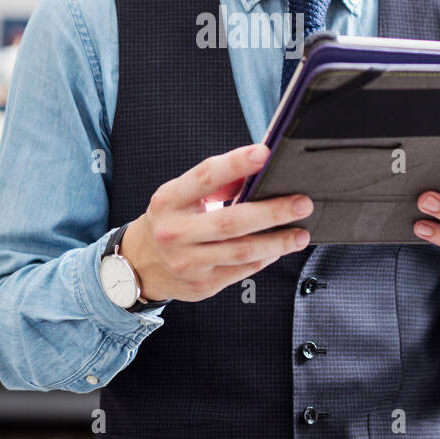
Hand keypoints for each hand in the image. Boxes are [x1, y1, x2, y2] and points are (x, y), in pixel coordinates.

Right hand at [118, 144, 312, 303]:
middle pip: (231, 221)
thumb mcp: (178, 196)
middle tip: (302, 203)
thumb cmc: (169, 221)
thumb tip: (255, 172)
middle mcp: (175, 232)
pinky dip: (265, 258)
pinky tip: (280, 248)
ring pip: (241, 251)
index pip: (204, 177)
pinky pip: (242, 270)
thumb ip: (213, 184)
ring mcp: (188, 262)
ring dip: (277, 241)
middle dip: (272, 211)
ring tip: (301, 233)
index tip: (264, 153)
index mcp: (168, 201)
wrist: (138, 266)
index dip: (235, 164)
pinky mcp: (202, 285)